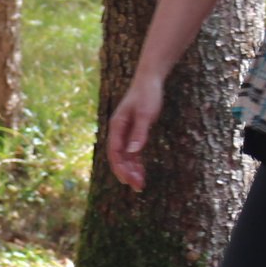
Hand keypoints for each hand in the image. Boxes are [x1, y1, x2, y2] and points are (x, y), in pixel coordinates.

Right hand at [107, 75, 162, 189]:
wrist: (150, 80)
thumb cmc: (148, 94)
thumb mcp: (146, 114)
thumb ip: (139, 133)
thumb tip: (133, 152)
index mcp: (117, 125)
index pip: (115, 152)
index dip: (120, 167)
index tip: (128, 181)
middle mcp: (119, 130)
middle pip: (119, 157)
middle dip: (127, 173)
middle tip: (138, 187)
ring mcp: (126, 132)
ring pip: (126, 156)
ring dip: (132, 170)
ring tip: (140, 185)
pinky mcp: (134, 132)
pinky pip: (132, 152)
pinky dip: (136, 162)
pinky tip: (142, 172)